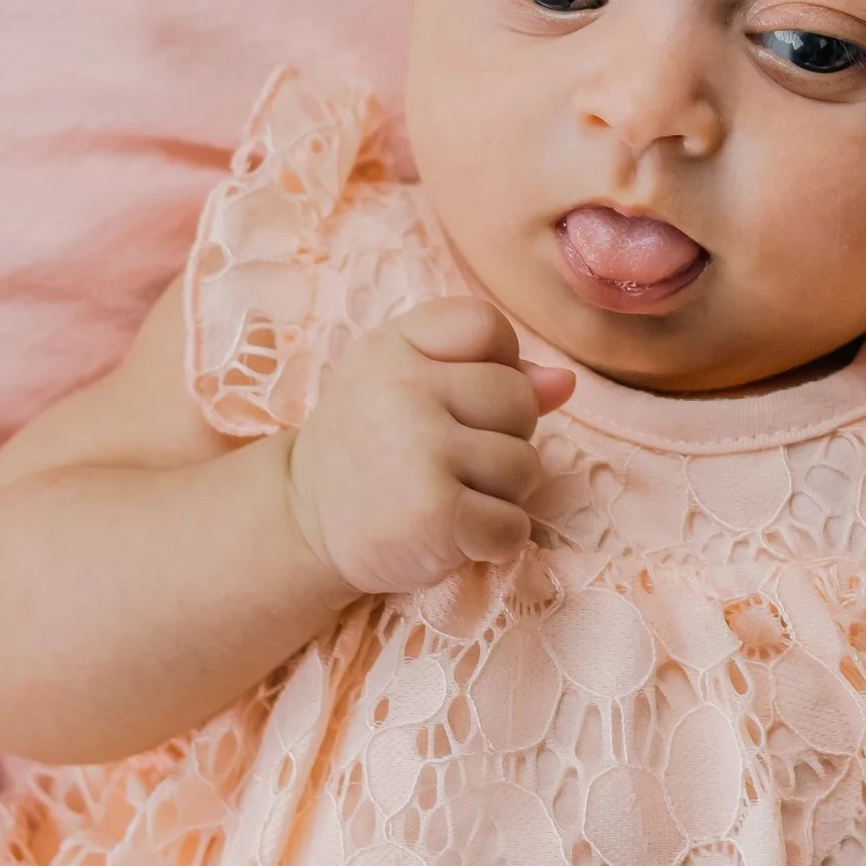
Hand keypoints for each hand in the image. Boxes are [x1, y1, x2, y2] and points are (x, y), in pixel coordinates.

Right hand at [282, 297, 576, 596]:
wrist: (301, 523)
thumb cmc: (372, 446)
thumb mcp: (410, 384)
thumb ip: (488, 370)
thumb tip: (565, 381)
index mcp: (395, 345)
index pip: (489, 326)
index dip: (495, 364)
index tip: (457, 399)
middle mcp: (404, 388)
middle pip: (520, 399)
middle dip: (503, 435)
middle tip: (448, 459)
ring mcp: (420, 450)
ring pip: (525, 465)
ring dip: (500, 493)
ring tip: (448, 494)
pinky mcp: (435, 513)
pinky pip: (514, 525)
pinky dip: (494, 540)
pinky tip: (452, 533)